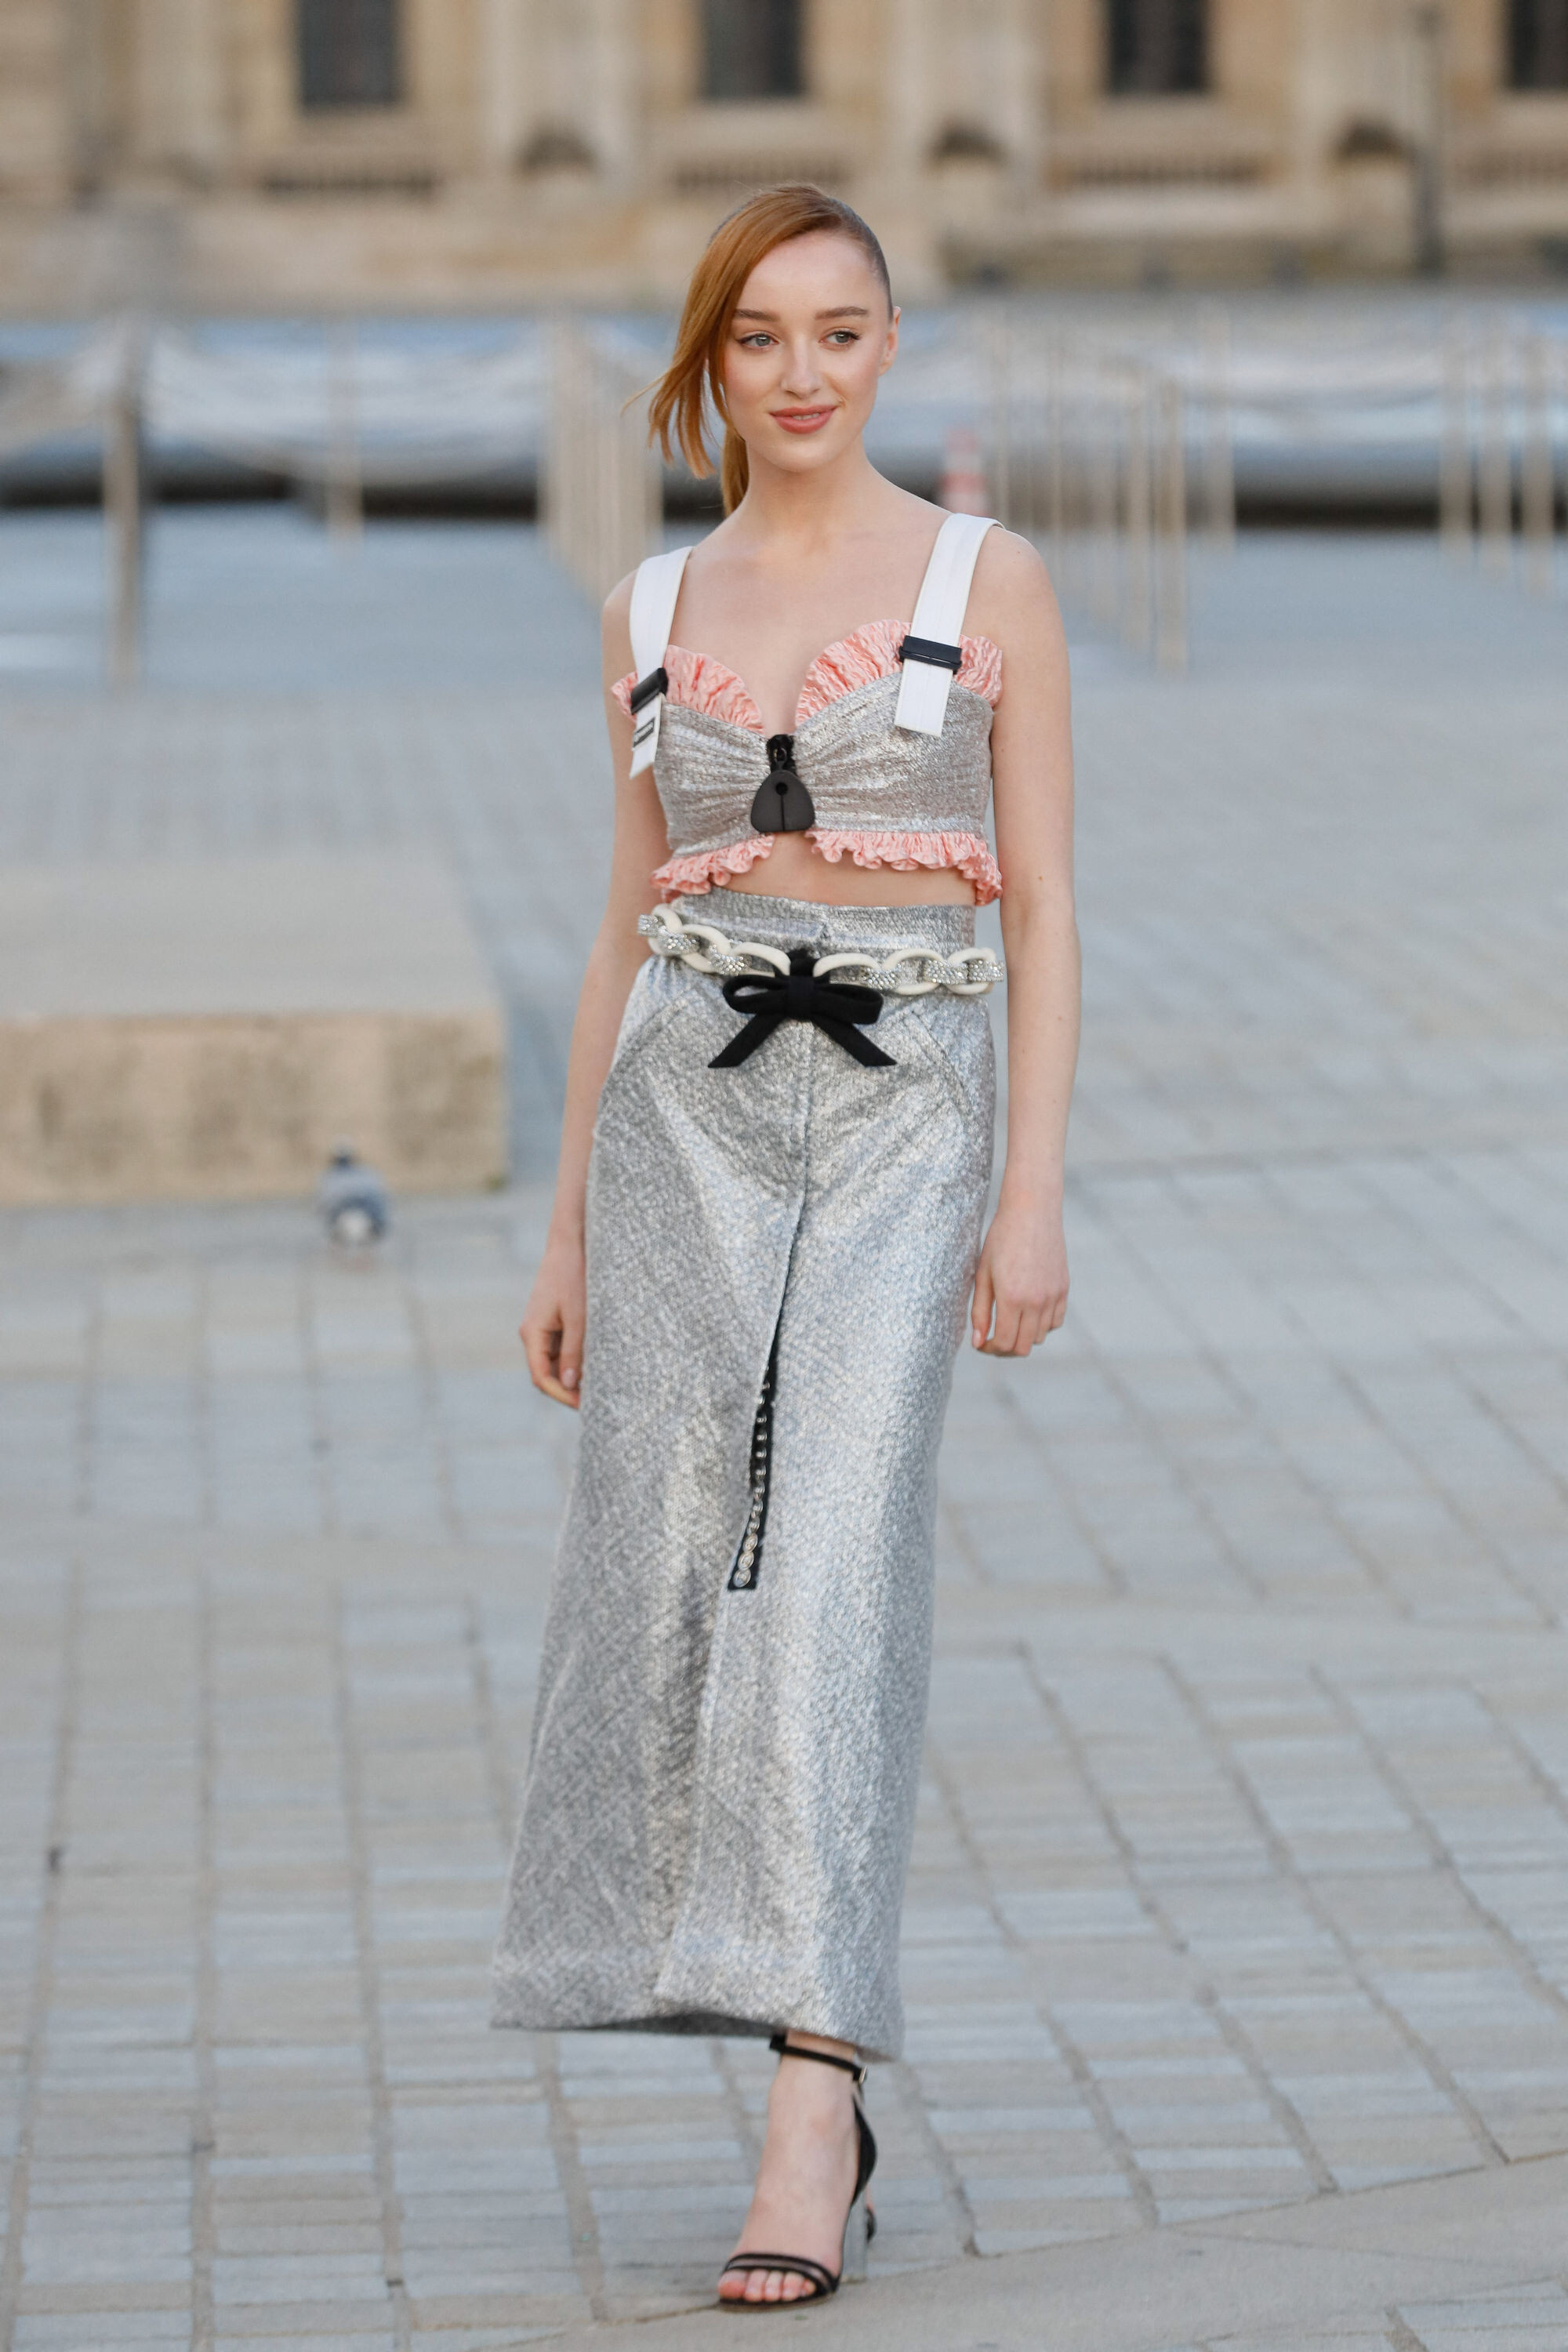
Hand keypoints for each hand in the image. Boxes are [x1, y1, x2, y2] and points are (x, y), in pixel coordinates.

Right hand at [521, 1233, 586, 1408]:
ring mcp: (542, 1328)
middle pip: (546, 1373)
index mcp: (532, 1333)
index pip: (541, 1377)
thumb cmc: (573, 1277)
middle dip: (567, 1389)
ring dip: (573, 1375)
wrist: (570, 1244)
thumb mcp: (579, 1318)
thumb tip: (571, 1385)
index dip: (561, 1395)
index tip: (583, 1405)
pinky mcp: (553, 1321)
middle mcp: (533, 1333)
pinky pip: (561, 1348)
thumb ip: (575, 1352)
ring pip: (555, 1362)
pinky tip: (595, 1363)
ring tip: (599, 1384)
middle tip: (595, 1401)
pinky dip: (575, 1359)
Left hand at [970, 1200, 1067, 1355]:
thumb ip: (980, 1312)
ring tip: (1009, 1323)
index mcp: (1012, 1298)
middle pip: (1023, 1347)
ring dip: (1023, 1336)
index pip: (1004, 1343)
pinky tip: (1028, 1313)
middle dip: (1005, 1349)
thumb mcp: (983, 1275)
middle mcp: (1036, 1301)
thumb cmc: (1001, 1240)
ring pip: (1040, 1336)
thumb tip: (978, 1342)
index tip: (982, 1344)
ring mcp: (1053, 1296)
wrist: (1032, 1212)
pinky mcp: (1063, 1289)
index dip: (990, 1350)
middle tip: (993, 1339)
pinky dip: (1041, 1325)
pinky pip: (1055, 1321)